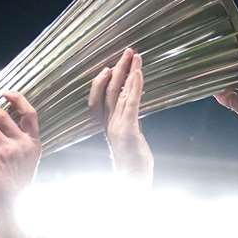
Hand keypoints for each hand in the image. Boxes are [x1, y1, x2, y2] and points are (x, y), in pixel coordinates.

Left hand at [0, 92, 40, 219]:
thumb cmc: (16, 189)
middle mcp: (22, 144)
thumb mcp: (24, 164)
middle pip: (2, 115)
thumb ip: (18, 147)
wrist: (13, 208)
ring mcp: (8, 150)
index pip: (30, 114)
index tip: (5, 93)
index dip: (18, 100)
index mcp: (34, 144)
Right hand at [86, 49, 151, 182]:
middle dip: (118, 69)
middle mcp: (109, 125)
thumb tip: (130, 116)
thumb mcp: (128, 143)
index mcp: (107, 127)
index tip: (110, 68)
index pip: (99, 100)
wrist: (131, 186)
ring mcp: (117, 127)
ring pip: (119, 94)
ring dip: (128, 72)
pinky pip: (130, 105)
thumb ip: (127, 127)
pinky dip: (134, 88)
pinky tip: (138, 74)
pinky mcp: (128, 131)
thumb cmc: (132, 167)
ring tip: (135, 56)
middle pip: (109, 91)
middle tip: (127, 51)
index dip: (102, 82)